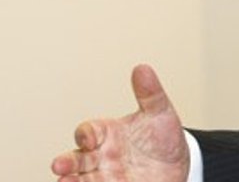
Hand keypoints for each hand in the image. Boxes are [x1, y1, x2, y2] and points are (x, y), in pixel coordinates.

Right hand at [51, 64, 189, 181]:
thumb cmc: (163, 138)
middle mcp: (100, 156)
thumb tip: (143, 68)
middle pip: (76, 158)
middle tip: (59, 165)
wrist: (178, 166)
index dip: (86, 134)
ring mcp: (104, 175)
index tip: (89, 138)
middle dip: (66, 162)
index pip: (88, 131)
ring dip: (71, 181)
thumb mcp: (160, 114)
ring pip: (80, 179)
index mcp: (107, 133)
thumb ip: (150, 94)